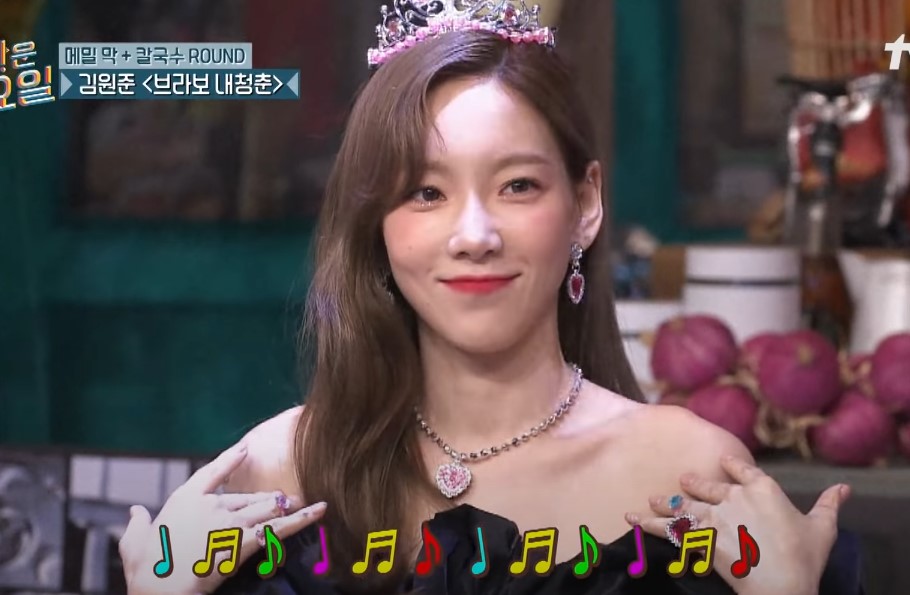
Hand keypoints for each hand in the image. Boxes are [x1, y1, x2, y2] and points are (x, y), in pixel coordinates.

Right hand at [118, 443, 326, 594]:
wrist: (160, 587)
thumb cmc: (145, 568)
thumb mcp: (133, 543)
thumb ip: (136, 525)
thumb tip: (134, 511)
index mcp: (186, 499)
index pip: (212, 473)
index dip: (231, 459)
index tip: (246, 448)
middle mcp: (213, 506)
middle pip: (248, 497)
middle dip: (265, 500)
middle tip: (282, 500)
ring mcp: (231, 523)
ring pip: (267, 508)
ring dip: (287, 506)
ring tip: (306, 503)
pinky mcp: (245, 542)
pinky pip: (279, 528)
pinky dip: (302, 520)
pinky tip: (318, 512)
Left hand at [625, 455, 849, 594]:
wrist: (782, 585)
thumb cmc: (803, 558)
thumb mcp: (821, 529)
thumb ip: (829, 505)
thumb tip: (845, 488)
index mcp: (763, 489)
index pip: (742, 471)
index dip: (731, 467)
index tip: (722, 463)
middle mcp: (734, 497)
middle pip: (707, 487)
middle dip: (692, 485)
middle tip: (680, 483)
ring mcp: (714, 516)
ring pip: (684, 506)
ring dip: (665, 504)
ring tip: (650, 500)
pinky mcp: (698, 537)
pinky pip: (667, 528)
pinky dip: (646, 524)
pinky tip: (630, 518)